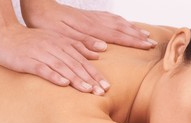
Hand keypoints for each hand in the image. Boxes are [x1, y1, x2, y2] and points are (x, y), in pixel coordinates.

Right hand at [0, 23, 108, 93]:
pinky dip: (53, 76)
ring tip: (88, 90)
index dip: (95, 74)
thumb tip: (97, 55)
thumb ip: (77, 47)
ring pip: (62, 67)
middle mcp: (54, 48)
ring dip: (76, 79)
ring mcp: (41, 54)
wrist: (4, 34)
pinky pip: (42, 68)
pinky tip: (63, 83)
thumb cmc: (32, 41)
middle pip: (76, 65)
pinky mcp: (27, 61)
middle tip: (102, 92)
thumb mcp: (57, 41)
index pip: (83, 61)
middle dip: (90, 79)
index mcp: (63, 45)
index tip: (106, 87)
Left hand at [21, 1, 156, 50]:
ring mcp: (93, 17)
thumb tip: (103, 48)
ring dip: (133, 29)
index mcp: (90, 29)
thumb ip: (82, 42)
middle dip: (138, 36)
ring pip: (118, 22)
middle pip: (122, 29)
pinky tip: (125, 24)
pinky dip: (122, 22)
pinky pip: (111, 18)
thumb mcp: (62, 37)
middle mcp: (95, 22)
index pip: (118, 36)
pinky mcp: (89, 15)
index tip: (148, 46)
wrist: (38, 5)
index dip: (134, 42)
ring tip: (145, 33)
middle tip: (153, 43)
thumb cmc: (47, 23)